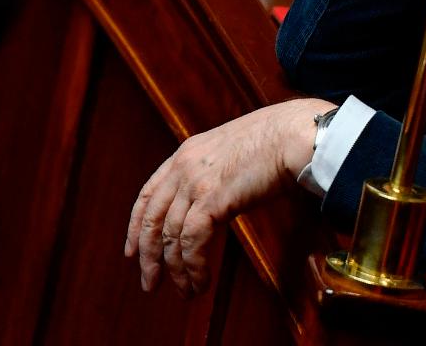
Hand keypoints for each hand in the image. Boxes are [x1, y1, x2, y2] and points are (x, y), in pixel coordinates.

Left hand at [124, 98, 335, 296]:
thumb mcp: (233, 150)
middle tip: (150, 283)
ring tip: (185, 292)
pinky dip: (194, 268)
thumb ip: (217, 172)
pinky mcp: (211, 199)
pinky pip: (192, 244)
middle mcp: (183, 168)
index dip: (135, 226)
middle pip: (151, 220)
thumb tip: (218, 200)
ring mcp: (195, 183)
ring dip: (176, 271)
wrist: (293, 134)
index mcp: (186, 153)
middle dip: (148, 257)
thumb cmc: (277, 140)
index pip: (148, 195)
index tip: (132, 252)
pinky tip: (200, 281)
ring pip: (171, 238)